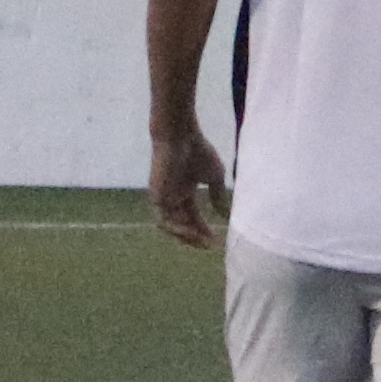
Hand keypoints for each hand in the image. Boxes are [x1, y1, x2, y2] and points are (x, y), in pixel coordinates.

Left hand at [147, 128, 226, 252]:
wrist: (181, 136)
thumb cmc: (198, 150)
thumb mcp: (215, 176)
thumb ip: (218, 195)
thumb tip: (225, 214)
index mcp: (185, 191)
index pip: (193, 217)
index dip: (204, 229)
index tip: (217, 239)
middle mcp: (173, 197)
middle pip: (183, 225)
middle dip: (196, 237)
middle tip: (210, 246)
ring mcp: (163, 198)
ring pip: (172, 226)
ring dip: (186, 237)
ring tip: (202, 242)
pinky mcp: (156, 197)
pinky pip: (164, 220)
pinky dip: (177, 229)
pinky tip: (191, 232)